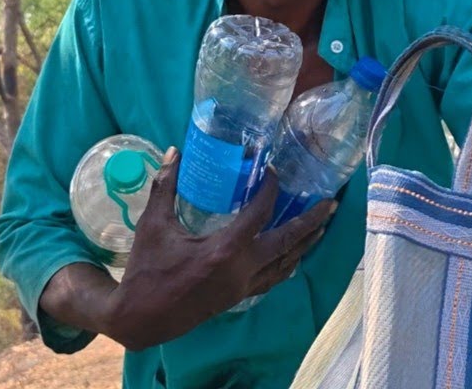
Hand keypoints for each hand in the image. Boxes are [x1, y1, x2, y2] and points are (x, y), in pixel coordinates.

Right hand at [103, 147, 334, 349]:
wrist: (141, 318)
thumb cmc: (146, 270)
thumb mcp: (153, 225)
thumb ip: (165, 187)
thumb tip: (174, 152)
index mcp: (224, 250)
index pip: (259, 214)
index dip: (270, 189)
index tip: (273, 171)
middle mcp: (241, 270)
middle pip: (287, 243)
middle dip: (310, 222)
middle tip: (329, 204)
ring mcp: (242, 287)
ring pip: (285, 264)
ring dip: (304, 244)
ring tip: (320, 226)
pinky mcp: (238, 298)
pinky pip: (272, 279)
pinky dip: (286, 264)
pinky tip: (293, 255)